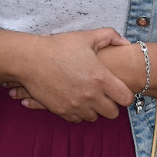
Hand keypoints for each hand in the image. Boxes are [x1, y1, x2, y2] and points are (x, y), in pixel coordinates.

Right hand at [8, 28, 134, 121]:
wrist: (30, 59)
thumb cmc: (58, 46)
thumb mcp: (86, 37)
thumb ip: (109, 36)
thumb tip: (124, 42)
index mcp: (101, 78)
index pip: (126, 99)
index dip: (125, 96)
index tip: (119, 91)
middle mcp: (91, 95)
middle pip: (113, 113)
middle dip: (111, 105)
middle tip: (105, 96)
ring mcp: (77, 106)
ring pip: (95, 118)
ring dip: (94, 109)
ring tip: (88, 97)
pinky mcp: (63, 112)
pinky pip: (78, 119)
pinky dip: (78, 113)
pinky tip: (75, 100)